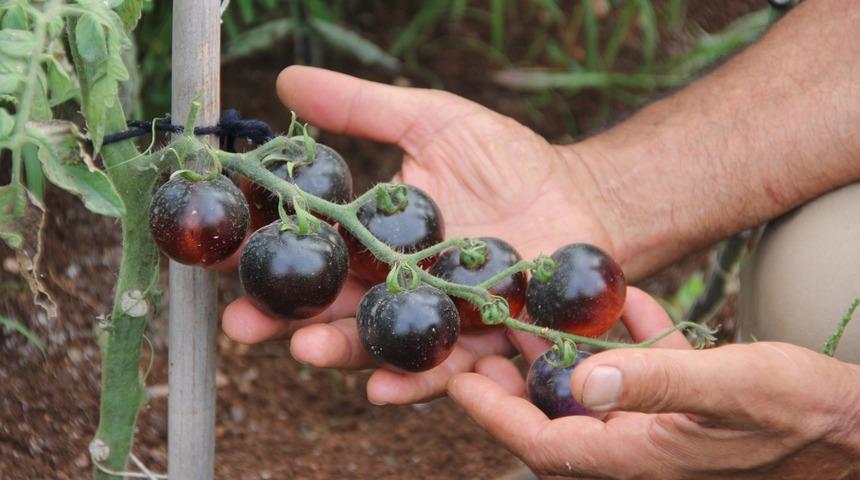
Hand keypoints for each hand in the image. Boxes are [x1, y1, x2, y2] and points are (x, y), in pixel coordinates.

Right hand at [220, 66, 612, 404]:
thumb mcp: (433, 120)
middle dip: (286, 318)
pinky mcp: (481, 343)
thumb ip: (363, 108)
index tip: (224, 258)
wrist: (583, 196)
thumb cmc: (509, 160)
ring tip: (305, 350)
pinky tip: (382, 389)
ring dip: (340, 350)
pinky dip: (415, 381)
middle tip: (243, 324)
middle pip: (334, 307)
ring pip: (379, 343)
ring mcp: (437, 319)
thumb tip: (286, 82)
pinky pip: (445, 369)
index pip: (314, 252)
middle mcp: (398, 286)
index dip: (269, 257)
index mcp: (377, 241)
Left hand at [449, 288, 859, 478]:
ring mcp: (660, 427)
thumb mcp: (729, 388)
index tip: (459, 379)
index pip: (542, 442)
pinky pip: (637, 372)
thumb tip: (582, 380)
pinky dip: (624, 340)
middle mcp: (639, 447)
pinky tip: (620, 304)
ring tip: (534, 313)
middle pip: (555, 418)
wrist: (855, 426)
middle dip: (516, 383)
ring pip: (592, 392)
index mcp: (636, 456)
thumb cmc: (802, 414)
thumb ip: (656, 381)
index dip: (494, 413)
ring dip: (564, 354)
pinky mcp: (684, 405)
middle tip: (485, 342)